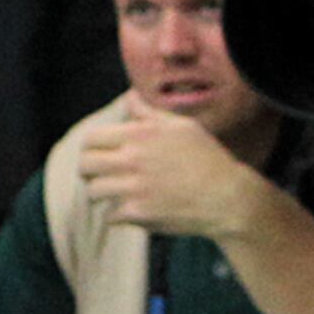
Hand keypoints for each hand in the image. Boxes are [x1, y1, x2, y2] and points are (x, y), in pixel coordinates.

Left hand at [75, 97, 276, 244]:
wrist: (228, 198)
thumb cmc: (207, 158)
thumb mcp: (182, 127)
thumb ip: (149, 113)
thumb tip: (129, 97)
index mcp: (140, 135)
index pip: (91, 139)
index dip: (91, 147)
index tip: (97, 154)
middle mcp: (133, 159)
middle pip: (85, 164)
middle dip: (88, 171)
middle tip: (98, 175)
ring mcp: (135, 188)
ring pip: (93, 191)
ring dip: (101, 194)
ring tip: (112, 194)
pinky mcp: (139, 213)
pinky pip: (110, 216)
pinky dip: (117, 216)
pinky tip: (130, 211)